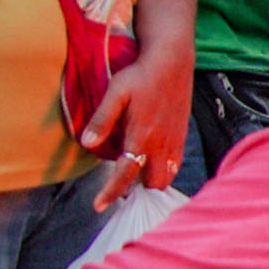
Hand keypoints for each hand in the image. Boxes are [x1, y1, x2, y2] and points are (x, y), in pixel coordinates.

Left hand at [82, 36, 195, 208]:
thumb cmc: (140, 75)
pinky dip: (163, 170)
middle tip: (120, 185)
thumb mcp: (116, 93)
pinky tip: (151, 160)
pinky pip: (175, 165)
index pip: (125, 174)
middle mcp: (161, 144)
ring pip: (166, 177)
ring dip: (151, 180)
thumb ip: (102, 120)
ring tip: (136, 175)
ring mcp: (174, 142)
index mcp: (142, 136)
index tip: (99, 205)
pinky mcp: (182, 136)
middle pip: (152, 184)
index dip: (110, 192)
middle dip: (137, 189)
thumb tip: (86, 143)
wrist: (172, 62)